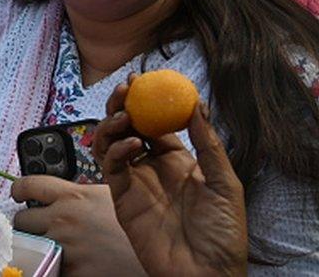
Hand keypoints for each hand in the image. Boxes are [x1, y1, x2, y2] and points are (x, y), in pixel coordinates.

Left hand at [12, 176, 145, 276]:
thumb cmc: (143, 226)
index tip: (19, 195)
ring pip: (29, 247)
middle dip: (28, 225)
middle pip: (22, 219)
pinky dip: (50, 269)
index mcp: (73, 197)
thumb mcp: (114, 197)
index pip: (28, 185)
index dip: (20, 190)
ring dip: (36, 247)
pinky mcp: (72, 274)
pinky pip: (47, 270)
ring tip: (49, 249)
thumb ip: (83, 196)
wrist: (161, 255)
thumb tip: (65, 196)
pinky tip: (61, 267)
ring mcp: (66, 249)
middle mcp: (64, 221)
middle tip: (39, 229)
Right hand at [91, 80, 247, 276]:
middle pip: (129, 127)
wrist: (206, 272)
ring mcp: (135, 181)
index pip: (156, 122)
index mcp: (178, 160)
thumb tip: (198, 105)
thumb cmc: (223, 233)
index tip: (144, 79)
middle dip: (123, 105)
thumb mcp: (225, 183)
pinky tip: (131, 145)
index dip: (148, 100)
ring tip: (124, 117)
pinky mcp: (121, 197)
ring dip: (113, 124)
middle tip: (125, 89)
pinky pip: (111, 167)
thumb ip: (208, 144)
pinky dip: (116, 151)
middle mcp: (153, 167)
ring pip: (112, 143)